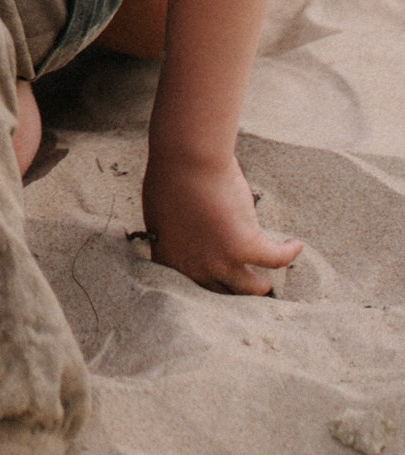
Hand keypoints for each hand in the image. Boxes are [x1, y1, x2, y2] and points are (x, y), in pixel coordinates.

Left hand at [141, 148, 301, 295]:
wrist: (186, 159)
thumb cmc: (169, 174)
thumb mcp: (160, 212)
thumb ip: (173, 233)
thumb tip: (185, 236)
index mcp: (170, 260)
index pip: (187, 290)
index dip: (205, 286)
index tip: (217, 282)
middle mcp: (196, 269)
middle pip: (221, 295)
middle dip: (233, 293)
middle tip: (244, 286)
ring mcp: (222, 261)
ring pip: (251, 288)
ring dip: (260, 285)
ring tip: (267, 281)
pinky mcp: (246, 247)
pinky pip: (276, 259)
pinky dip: (288, 252)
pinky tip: (295, 245)